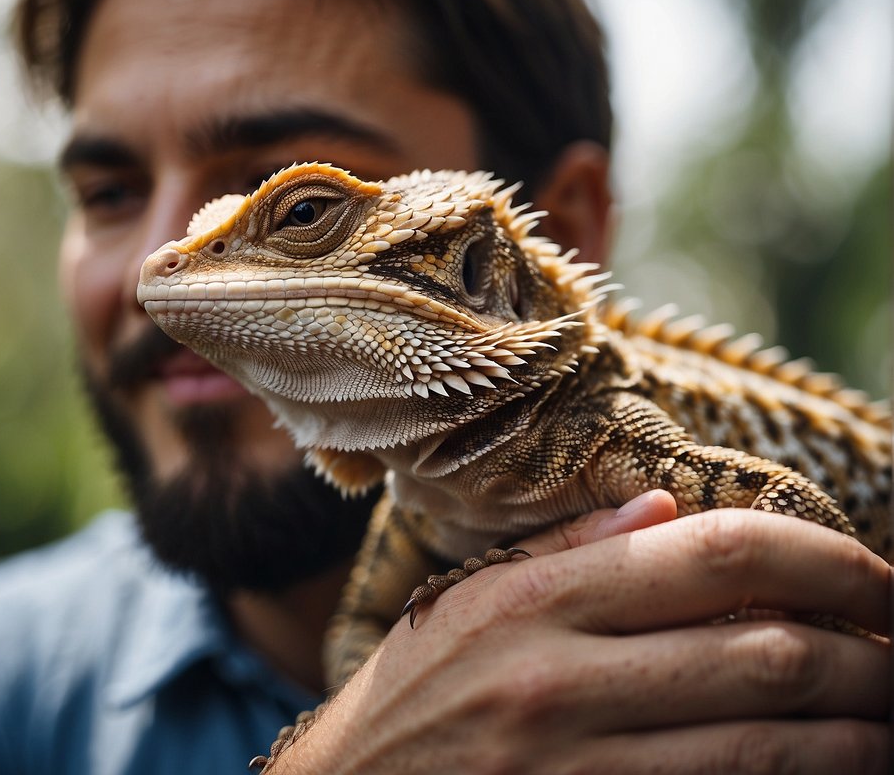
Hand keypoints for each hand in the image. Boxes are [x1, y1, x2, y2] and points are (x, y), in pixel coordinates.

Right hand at [274, 491, 890, 773]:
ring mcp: (576, 765)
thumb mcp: (462, 602)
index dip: (826, 557)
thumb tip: (668, 509)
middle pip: (767, 653)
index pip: (715, 552)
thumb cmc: (410, 697)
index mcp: (531, 599)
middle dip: (873, 653)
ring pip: (770, 744)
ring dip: (862, 733)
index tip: (878, 574)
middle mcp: (557, 678)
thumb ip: (566, 551)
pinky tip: (831, 766)